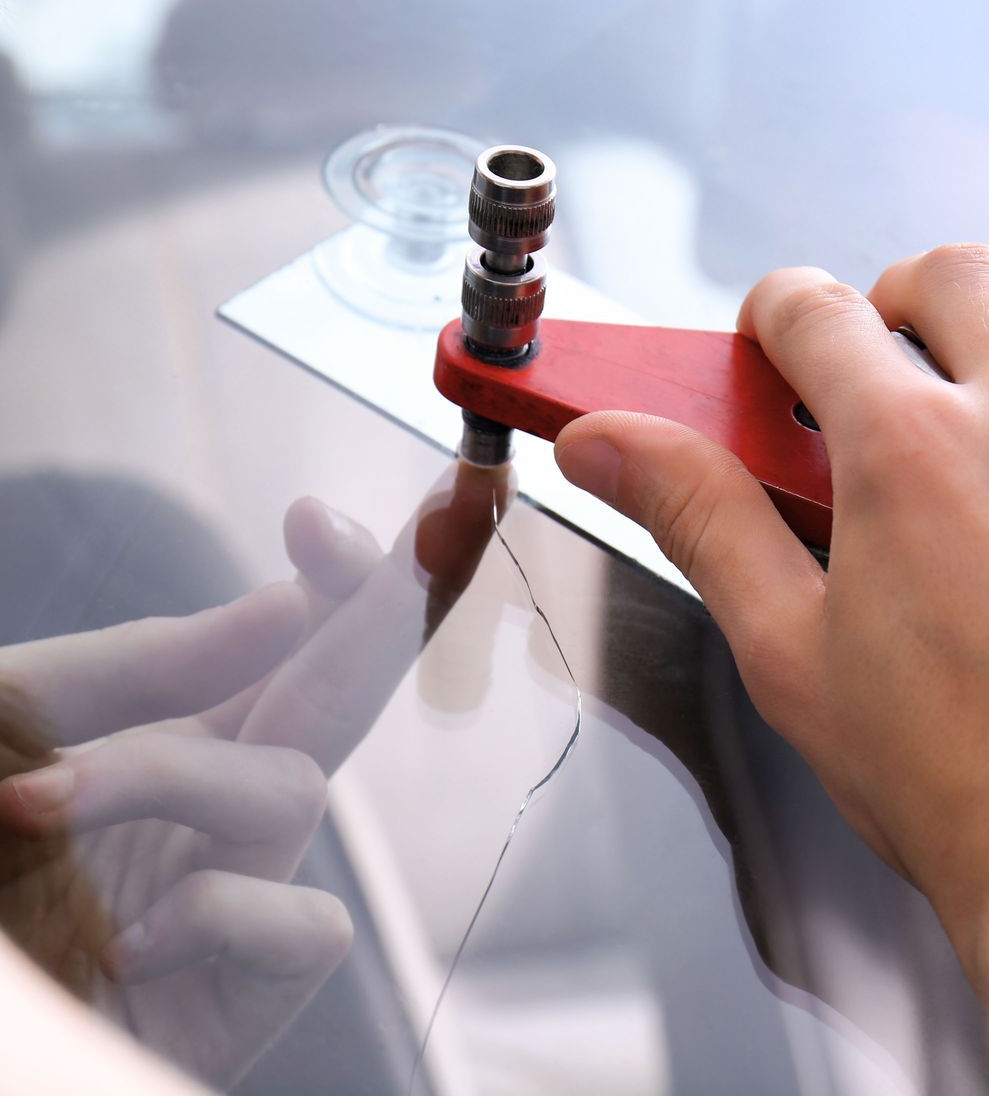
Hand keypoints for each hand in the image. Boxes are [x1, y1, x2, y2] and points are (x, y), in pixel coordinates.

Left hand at [0, 462, 506, 1088]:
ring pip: (296, 790)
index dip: (331, 578)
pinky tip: (127, 947)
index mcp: (164, 731)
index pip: (286, 638)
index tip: (312, 520)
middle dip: (384, 614)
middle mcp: (212, 808)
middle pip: (339, 692)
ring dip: (164, 778)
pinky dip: (220, 914)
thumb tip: (287, 604)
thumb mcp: (9, 728)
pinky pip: (309, 924)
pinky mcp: (251, 994)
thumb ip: (137, 668)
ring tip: (34, 808)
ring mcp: (237, 895)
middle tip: (421, 536)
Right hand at [554, 246, 988, 1093]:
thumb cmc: (964, 795)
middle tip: (903, 361)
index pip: (820, 311)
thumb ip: (703, 519)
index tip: (790, 343)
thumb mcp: (796, 656)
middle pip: (961, 274)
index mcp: (914, 451)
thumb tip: (610, 438)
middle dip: (910, 302)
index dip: (784, 319)